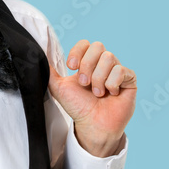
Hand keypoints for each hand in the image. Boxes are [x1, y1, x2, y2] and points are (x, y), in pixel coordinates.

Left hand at [47, 40, 135, 156]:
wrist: (92, 125)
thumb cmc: (78, 107)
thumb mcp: (59, 87)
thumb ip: (50, 71)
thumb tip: (38, 53)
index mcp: (87, 62)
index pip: (85, 43)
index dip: (77, 52)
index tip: (71, 67)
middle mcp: (103, 64)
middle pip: (98, 46)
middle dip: (88, 65)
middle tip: (84, 84)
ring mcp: (117, 70)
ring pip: (109, 58)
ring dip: (99, 78)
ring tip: (97, 93)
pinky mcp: (130, 79)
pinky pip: (121, 70)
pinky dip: (112, 83)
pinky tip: (111, 94)